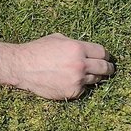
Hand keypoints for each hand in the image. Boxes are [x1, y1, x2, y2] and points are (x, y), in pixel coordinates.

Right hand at [0, 33, 115, 99]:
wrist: (22, 67)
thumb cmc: (37, 50)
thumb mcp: (57, 39)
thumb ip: (74, 44)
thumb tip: (87, 49)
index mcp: (77, 48)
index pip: (103, 53)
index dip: (106, 56)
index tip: (106, 58)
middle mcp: (80, 64)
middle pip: (105, 68)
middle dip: (108, 69)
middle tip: (108, 70)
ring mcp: (77, 79)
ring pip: (97, 80)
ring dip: (95, 78)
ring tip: (89, 76)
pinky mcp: (73, 92)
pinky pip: (84, 89)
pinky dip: (81, 86)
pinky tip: (71, 82)